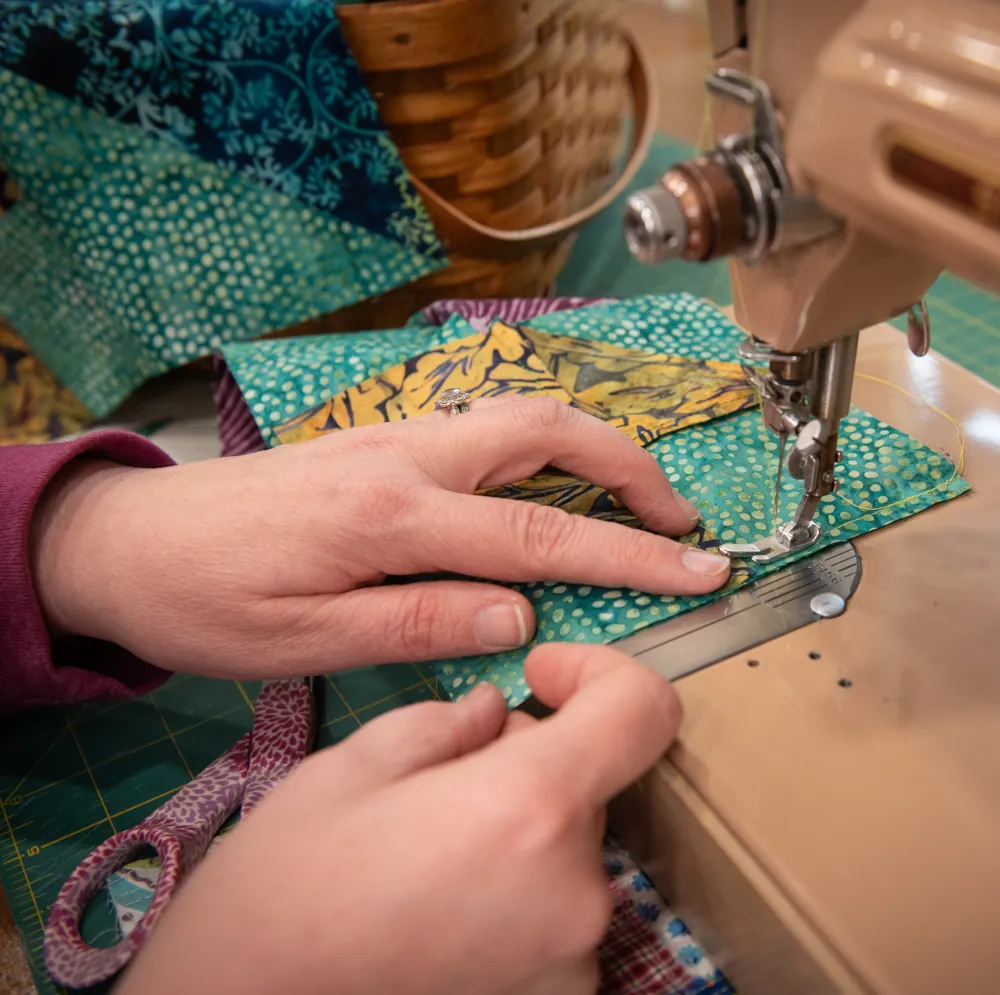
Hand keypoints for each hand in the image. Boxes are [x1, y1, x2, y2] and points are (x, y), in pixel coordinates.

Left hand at [31, 397, 727, 677]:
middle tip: (681, 521)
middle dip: (631, 469)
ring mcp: (393, 437)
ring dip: (591, 447)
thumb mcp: (303, 642)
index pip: (539, 538)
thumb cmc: (207, 602)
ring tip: (635, 498)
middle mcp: (405, 457)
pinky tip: (551, 482)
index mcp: (390, 517)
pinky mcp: (380, 439)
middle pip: (547, 432)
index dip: (631, 556)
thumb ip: (418, 624)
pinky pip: (483, 427)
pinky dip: (542, 445)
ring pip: (519, 416)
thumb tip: (521, 615)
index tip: (701, 569)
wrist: (130, 540)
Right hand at [117, 643, 681, 994]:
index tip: (543, 675)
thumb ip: (448, 722)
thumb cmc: (281, 892)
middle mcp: (575, 892)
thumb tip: (498, 713)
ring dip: (518, 831)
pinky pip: (556, 912)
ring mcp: (572, 961)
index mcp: (527, 810)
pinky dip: (516, 891)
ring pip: (567, 849)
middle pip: (588, 784)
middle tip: (440, 782)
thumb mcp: (354, 766)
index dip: (601, 671)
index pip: (641, 710)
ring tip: (427, 853)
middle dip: (529, 763)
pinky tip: (440, 905)